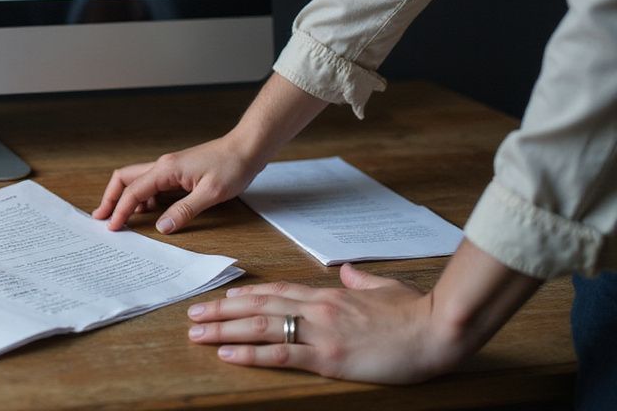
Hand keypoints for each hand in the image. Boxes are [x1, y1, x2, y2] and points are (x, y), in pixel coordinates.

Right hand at [91, 134, 265, 232]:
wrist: (247, 148)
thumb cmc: (232, 167)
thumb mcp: (210, 194)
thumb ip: (184, 211)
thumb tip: (162, 227)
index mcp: (166, 169)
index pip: (133, 191)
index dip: (120, 210)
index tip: (112, 227)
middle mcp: (163, 165)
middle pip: (125, 179)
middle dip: (111, 198)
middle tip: (103, 218)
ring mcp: (169, 167)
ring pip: (137, 181)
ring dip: (127, 198)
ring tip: (124, 219)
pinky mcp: (177, 171)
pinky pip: (152, 184)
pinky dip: (144, 197)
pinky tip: (151, 211)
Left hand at [185, 265, 464, 382]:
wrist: (437, 329)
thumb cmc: (416, 311)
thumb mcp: (384, 287)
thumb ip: (361, 279)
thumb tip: (347, 271)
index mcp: (330, 294)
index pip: (278, 291)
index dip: (247, 295)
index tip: (224, 297)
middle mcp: (318, 309)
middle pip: (259, 306)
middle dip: (221, 310)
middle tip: (192, 313)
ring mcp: (321, 332)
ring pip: (260, 326)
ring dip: (222, 328)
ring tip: (196, 332)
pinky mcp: (328, 357)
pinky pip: (280, 353)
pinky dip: (249, 352)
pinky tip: (226, 352)